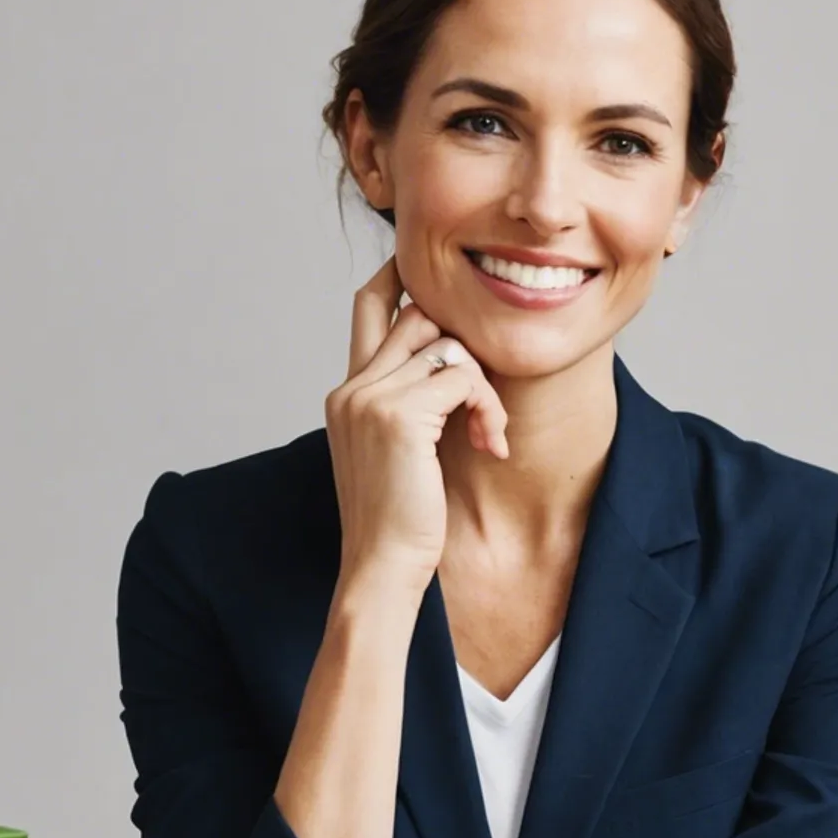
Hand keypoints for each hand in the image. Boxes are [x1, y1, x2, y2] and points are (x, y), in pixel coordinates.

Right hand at [326, 260, 508, 599]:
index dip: (401, 275)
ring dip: (484, 390)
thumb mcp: (398, 451)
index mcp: (346, 392)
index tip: (434, 271)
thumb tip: (450, 365)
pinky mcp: (398, 415)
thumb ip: (409, 403)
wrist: (381, 566)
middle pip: (420, 315)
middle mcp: (351, 386)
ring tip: (487, 434)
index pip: (369, 304)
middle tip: (482, 406)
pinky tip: (490, 444)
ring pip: (450, 347)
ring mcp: (369, 397)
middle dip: (465, 349)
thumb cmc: (398, 520)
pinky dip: (488, 409)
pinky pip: (464, 380)